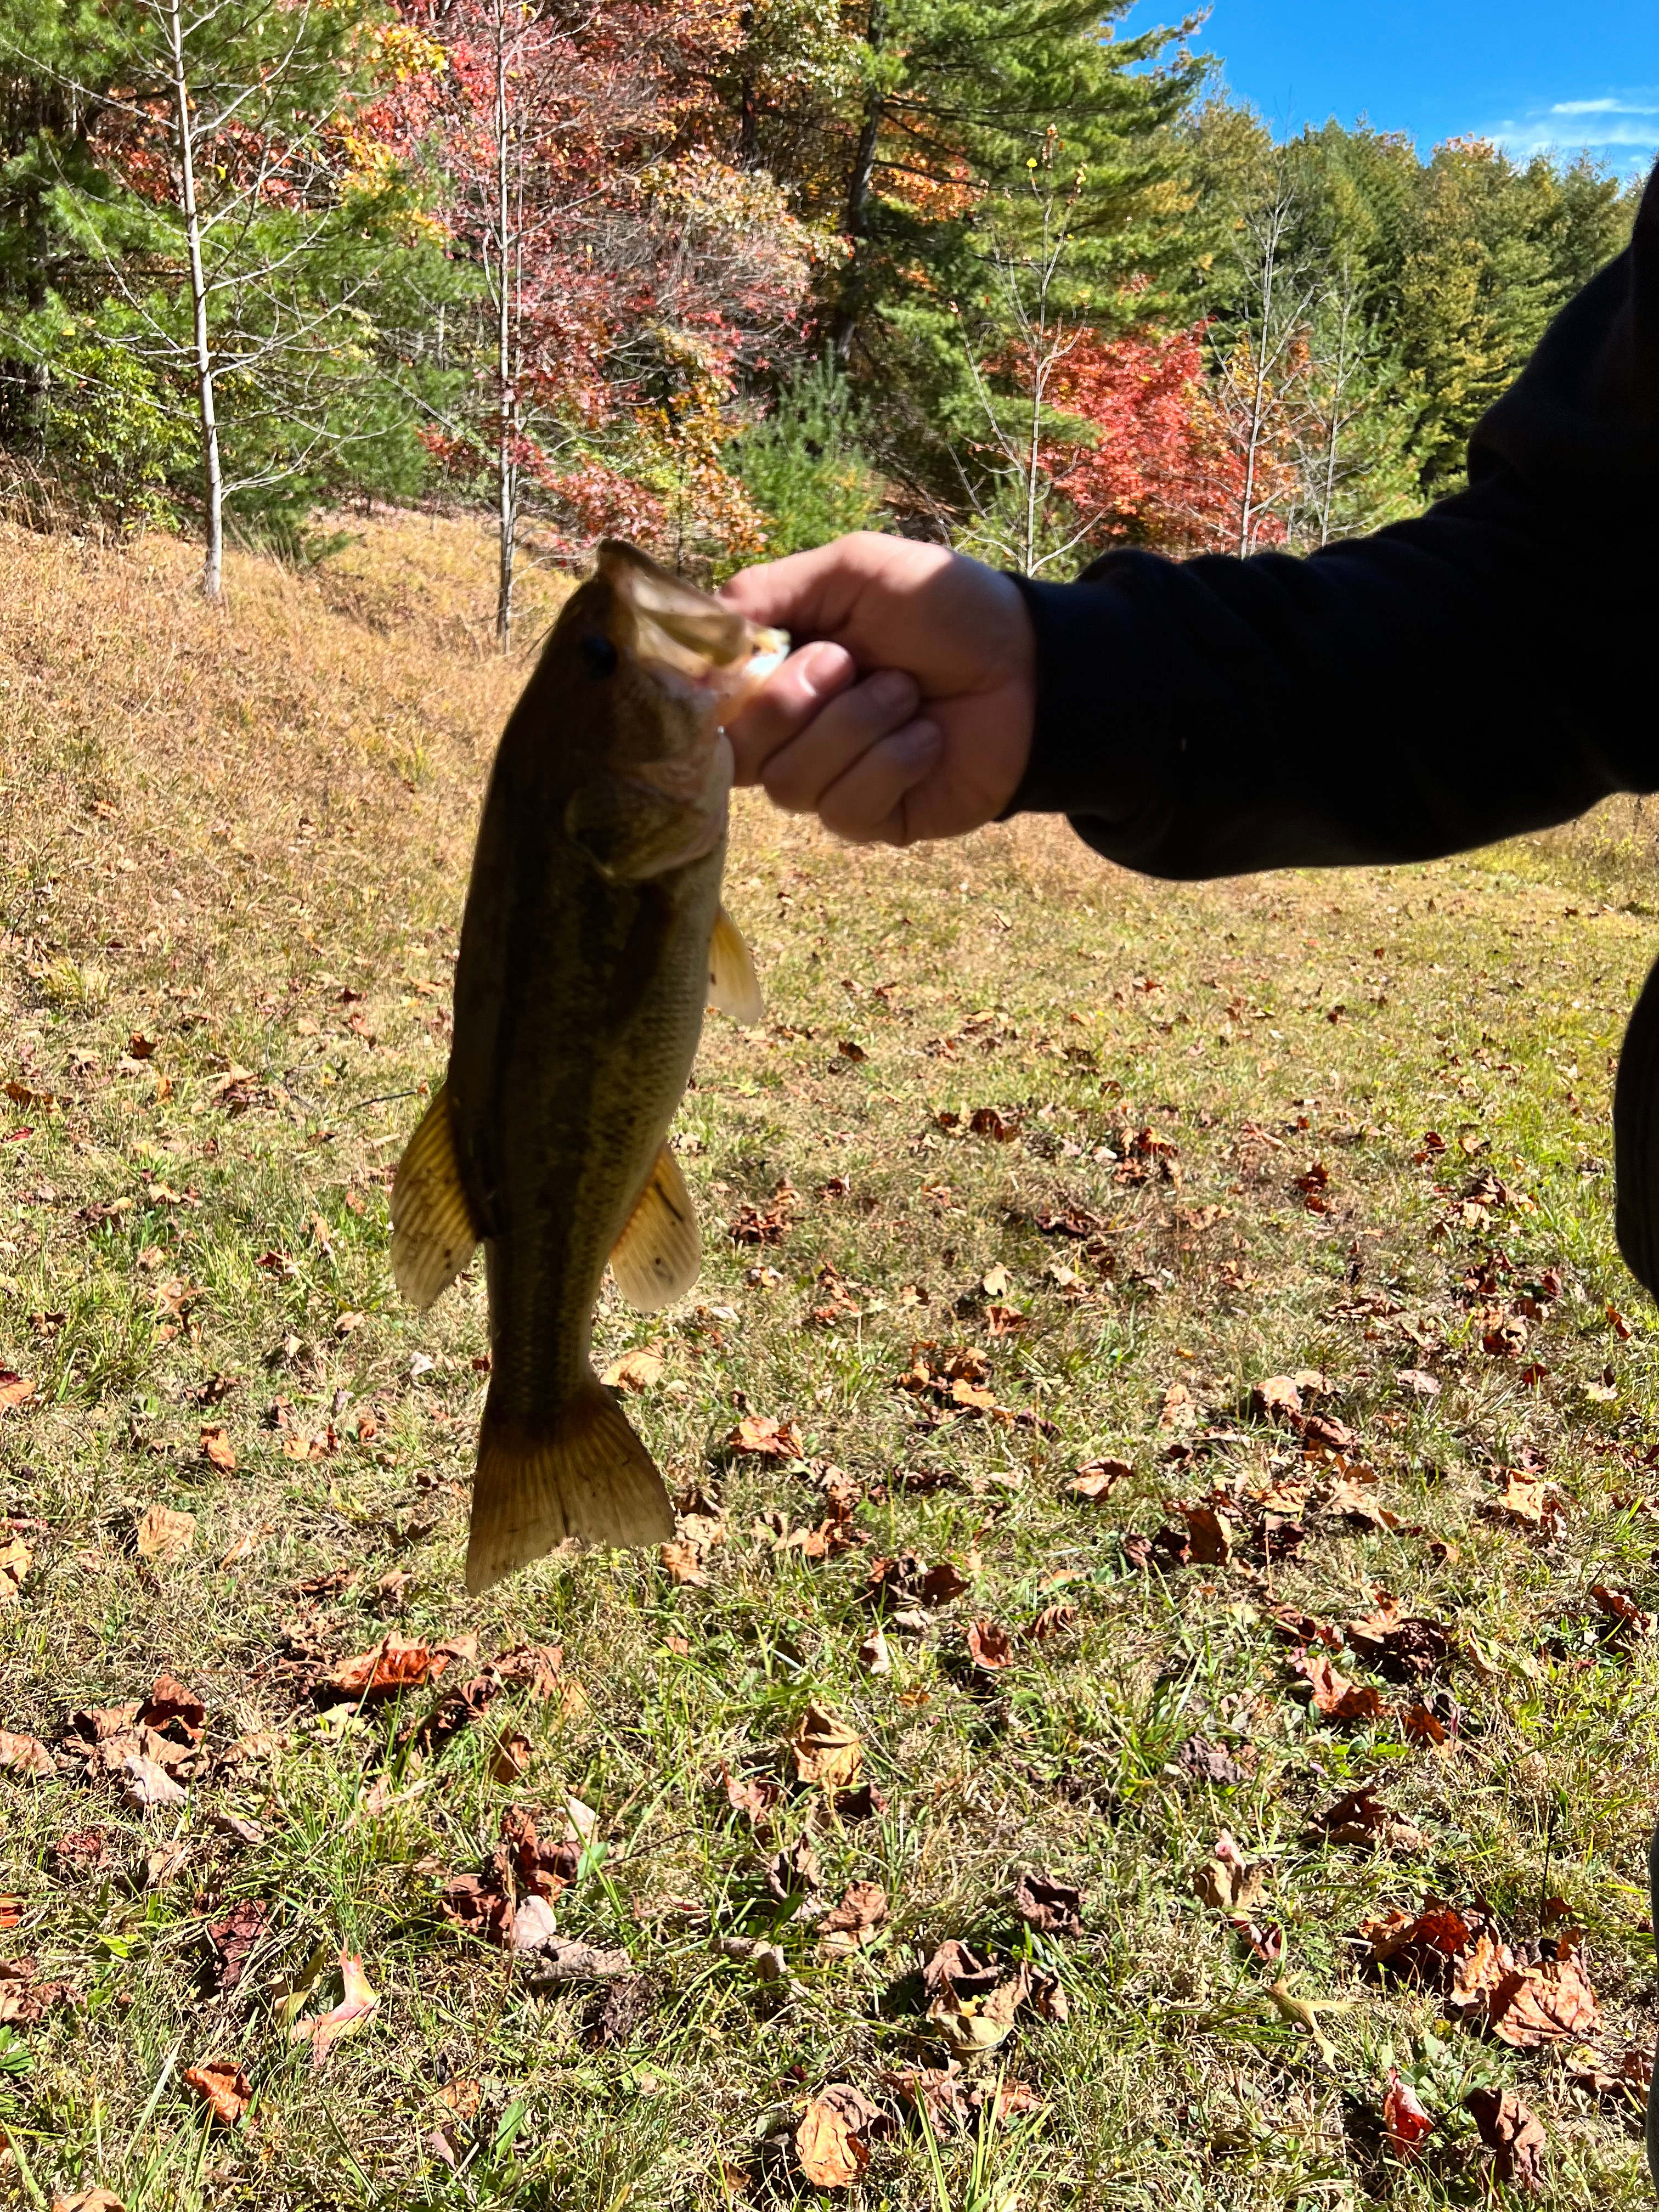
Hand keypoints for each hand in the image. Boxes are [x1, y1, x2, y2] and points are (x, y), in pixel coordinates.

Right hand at [719, 533, 1034, 844]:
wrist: (1032, 665)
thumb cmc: (945, 609)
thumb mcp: (853, 570)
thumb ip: (769, 591)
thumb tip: (699, 625)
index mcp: (778, 672)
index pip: (708, 705)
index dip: (714, 693)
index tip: (744, 662)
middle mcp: (794, 733)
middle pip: (738, 755)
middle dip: (789, 704)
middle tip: (846, 662)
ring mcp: (832, 782)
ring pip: (792, 784)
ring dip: (855, 728)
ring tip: (907, 693)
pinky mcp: (875, 820)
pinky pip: (847, 808)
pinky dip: (891, 763)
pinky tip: (928, 737)